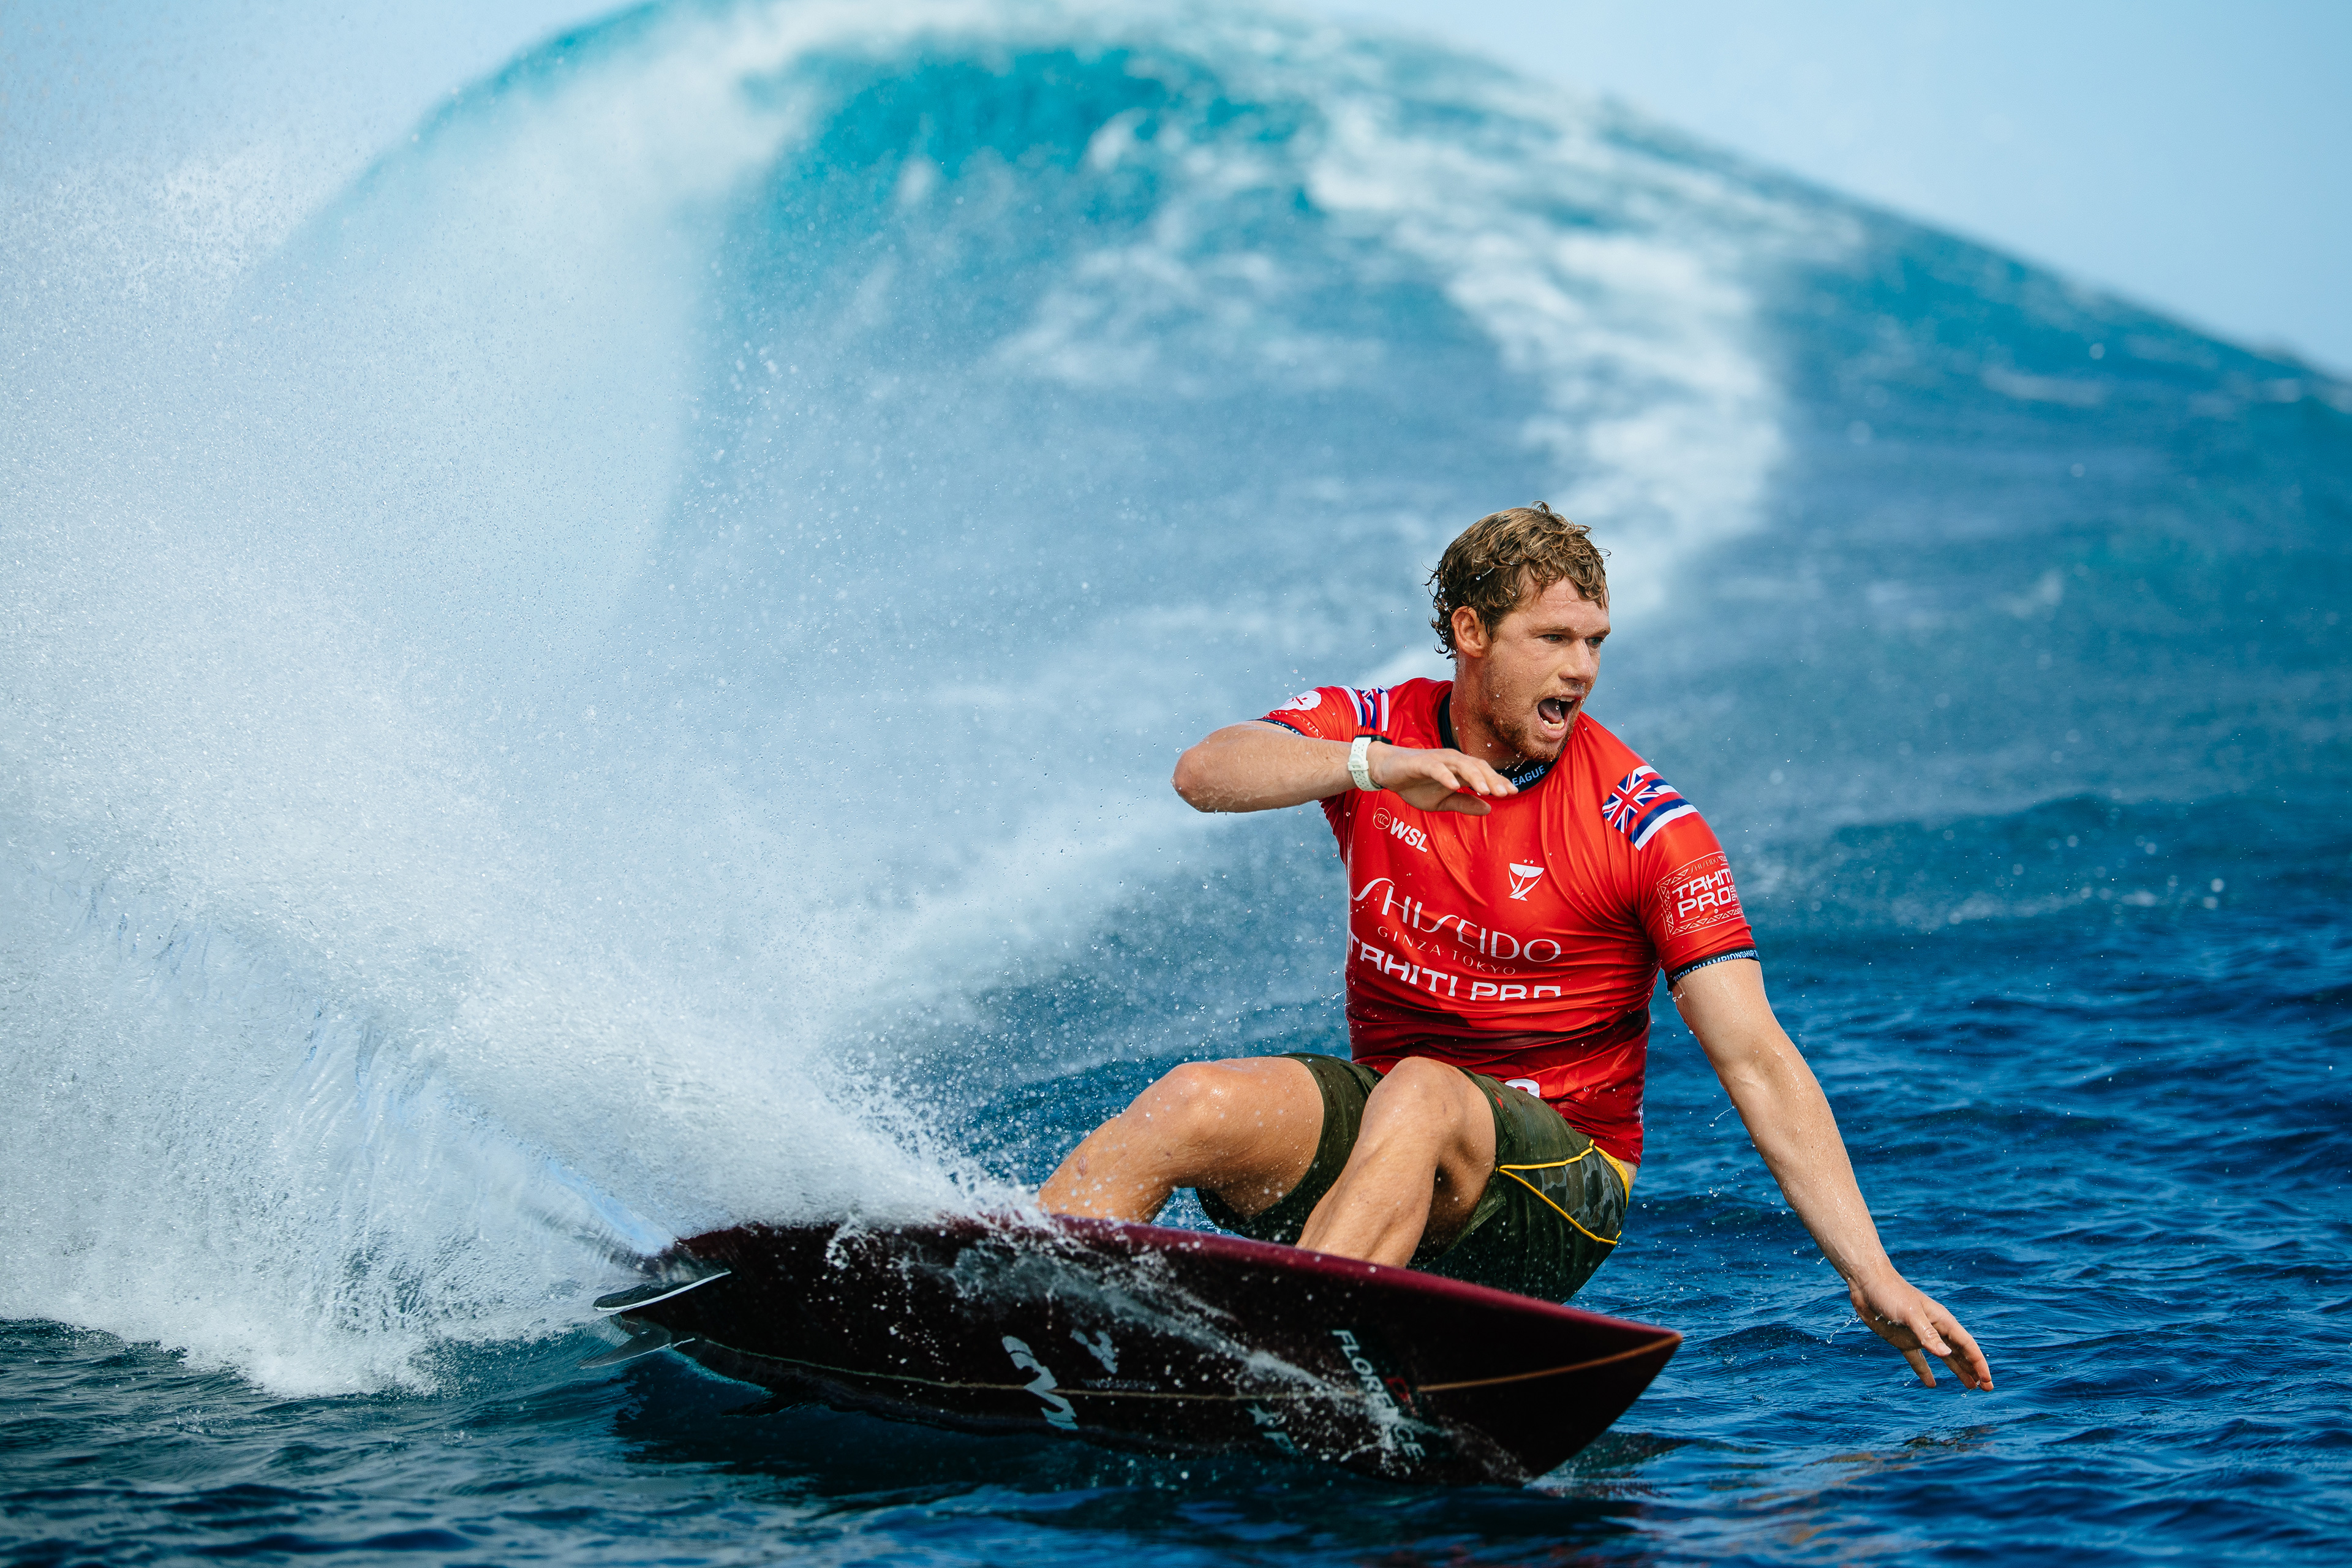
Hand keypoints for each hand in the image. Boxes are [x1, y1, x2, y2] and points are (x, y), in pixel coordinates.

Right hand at [1367, 743, 1518, 814]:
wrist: (1386, 771)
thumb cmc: (1415, 784)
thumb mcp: (1441, 801)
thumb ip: (1464, 803)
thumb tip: (1489, 809)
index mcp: (1459, 769)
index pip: (1483, 773)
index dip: (1498, 781)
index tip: (1513, 792)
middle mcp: (1452, 760)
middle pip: (1477, 766)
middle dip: (1492, 779)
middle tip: (1505, 793)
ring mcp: (1437, 760)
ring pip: (1460, 765)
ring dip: (1474, 776)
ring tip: (1485, 789)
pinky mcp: (1420, 762)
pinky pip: (1435, 768)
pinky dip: (1445, 775)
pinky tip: (1453, 785)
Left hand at [1849, 1271, 1993, 1389]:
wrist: (1867, 1283)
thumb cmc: (1890, 1293)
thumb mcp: (1910, 1313)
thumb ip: (1927, 1334)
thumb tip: (1947, 1354)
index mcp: (1941, 1320)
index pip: (1967, 1345)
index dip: (1979, 1363)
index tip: (1987, 1380)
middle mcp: (1933, 1328)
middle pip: (1959, 1352)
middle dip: (1974, 1369)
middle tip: (1986, 1388)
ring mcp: (1919, 1335)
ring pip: (1943, 1357)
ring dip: (1957, 1371)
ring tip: (1970, 1386)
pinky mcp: (1902, 1339)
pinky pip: (1917, 1359)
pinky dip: (1925, 1371)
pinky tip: (1931, 1384)